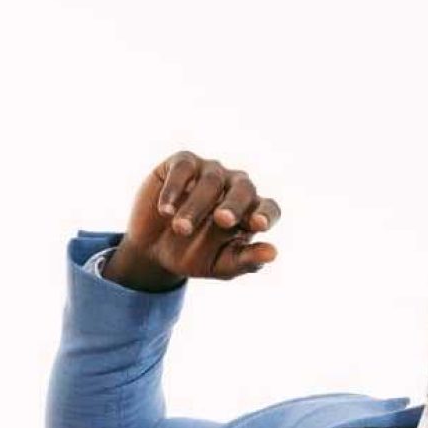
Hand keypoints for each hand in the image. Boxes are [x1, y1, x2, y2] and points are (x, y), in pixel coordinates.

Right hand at [104, 150, 280, 291]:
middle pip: (243, 189)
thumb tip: (273, 253)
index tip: (260, 225)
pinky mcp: (183, 162)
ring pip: (211, 182)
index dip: (266, 214)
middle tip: (223, 220)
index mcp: (251, 212)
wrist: (154, 249)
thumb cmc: (194, 257)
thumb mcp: (220, 265)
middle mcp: (235, 187)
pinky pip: (183, 169)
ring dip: (196, 207)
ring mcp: (211, 172)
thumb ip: (246, 260)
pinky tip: (166, 211)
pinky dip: (174, 190)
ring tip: (181, 229)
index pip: (269, 208)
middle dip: (234, 206)